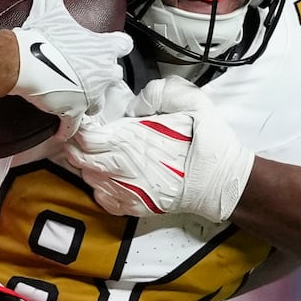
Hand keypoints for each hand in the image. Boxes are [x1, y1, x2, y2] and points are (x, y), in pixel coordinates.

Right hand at [10, 0, 132, 131]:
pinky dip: (68, 129)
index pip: (123, 46)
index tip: (111, 48)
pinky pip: (74, 125)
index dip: (116, 47)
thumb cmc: (43, 35)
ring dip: (89, 100)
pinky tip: (62, 131)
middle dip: (102, 76)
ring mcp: (91, 95)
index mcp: (103, 48)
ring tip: (76, 97)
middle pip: (113, 76)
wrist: (27, 61)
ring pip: (98, 102)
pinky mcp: (75, 112)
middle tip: (87, 73)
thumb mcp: (48, 6)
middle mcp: (104, 73)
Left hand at [66, 77, 253, 221]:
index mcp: (135, 140)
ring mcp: (130, 191)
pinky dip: (98, 188)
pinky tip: (108, 177)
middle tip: (82, 136)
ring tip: (95, 154)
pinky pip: (103, 200)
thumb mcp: (193, 102)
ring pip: (88, 179)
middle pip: (81, 158)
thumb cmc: (208, 143)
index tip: (83, 120)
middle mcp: (127, 168)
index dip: (79, 128)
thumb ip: (160, 92)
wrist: (224, 182)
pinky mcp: (136, 207)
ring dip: (86, 166)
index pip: (88, 137)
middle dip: (76, 146)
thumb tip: (136, 103)